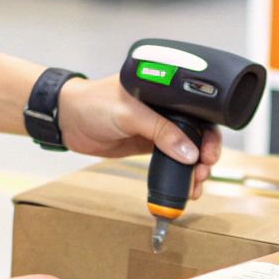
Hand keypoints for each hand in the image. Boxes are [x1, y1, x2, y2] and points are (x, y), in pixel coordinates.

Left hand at [56, 76, 224, 199]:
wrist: (68, 120)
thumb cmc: (93, 103)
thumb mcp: (130, 114)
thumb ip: (160, 131)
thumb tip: (190, 153)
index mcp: (166, 92)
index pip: (199, 111)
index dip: (210, 133)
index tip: (210, 151)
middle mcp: (166, 109)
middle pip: (198, 133)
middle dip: (206, 155)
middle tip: (203, 170)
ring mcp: (158, 128)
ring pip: (187, 150)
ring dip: (194, 169)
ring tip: (195, 184)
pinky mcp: (148, 145)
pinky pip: (170, 161)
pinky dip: (179, 174)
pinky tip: (185, 186)